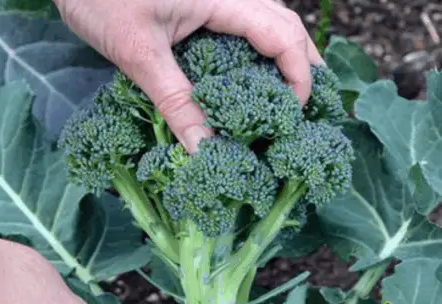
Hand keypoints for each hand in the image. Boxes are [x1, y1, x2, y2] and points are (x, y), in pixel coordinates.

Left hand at [55, 0, 322, 152]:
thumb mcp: (137, 52)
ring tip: (287, 98)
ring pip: (268, 21)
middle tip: (304, 111)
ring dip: (283, 57)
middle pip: (286, 25)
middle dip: (303, 67)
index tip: (291, 119)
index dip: (298, 78)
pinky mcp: (199, 1)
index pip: (283, 36)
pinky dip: (256, 51)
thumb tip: (204, 150)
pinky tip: (248, 78)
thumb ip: (174, 100)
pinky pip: (242, 23)